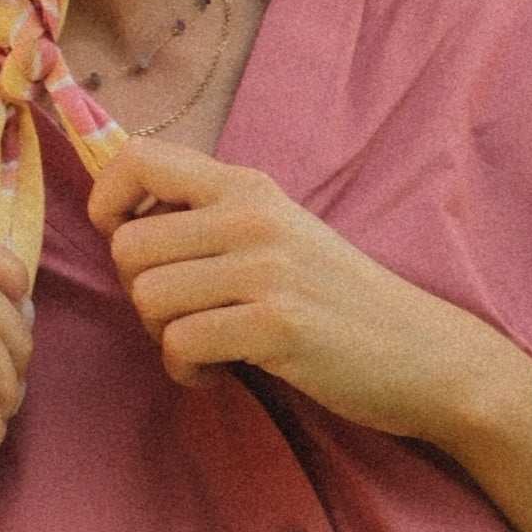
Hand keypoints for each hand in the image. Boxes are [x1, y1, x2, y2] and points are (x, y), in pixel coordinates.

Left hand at [87, 138, 508, 445]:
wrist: (423, 352)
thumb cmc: (336, 298)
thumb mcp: (276, 232)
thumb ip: (209, 217)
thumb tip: (120, 221)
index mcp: (248, 186)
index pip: (139, 159)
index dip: (108, 202)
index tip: (124, 241)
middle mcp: (253, 216)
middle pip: (128, 247)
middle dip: (138, 294)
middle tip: (184, 316)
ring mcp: (267, 269)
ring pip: (148, 298)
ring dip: (164, 337)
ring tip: (208, 347)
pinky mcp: (277, 324)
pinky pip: (181, 344)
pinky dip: (188, 371)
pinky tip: (221, 372)